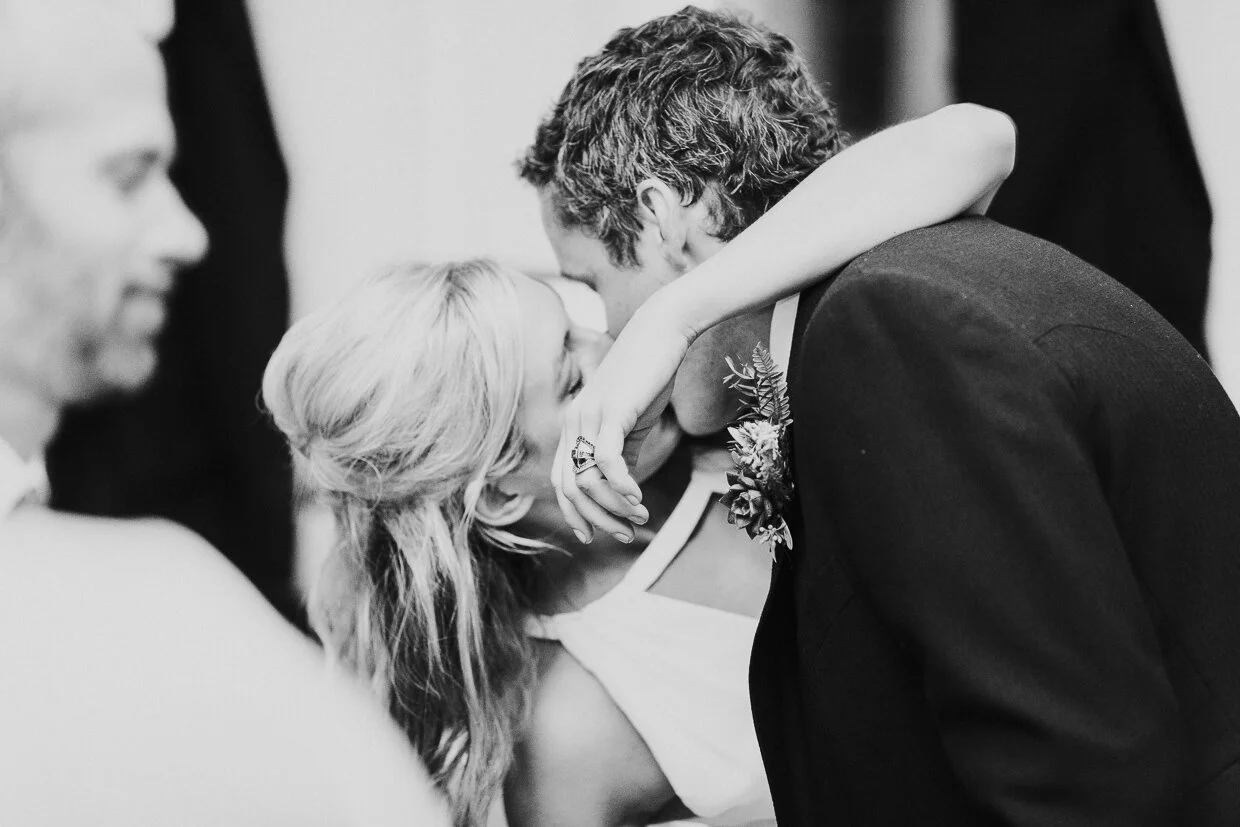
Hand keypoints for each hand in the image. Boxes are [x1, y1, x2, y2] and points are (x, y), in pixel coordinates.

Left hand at [552, 300, 694, 541]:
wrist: (662, 335)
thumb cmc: (648, 377)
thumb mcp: (631, 423)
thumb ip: (623, 455)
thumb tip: (624, 491)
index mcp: (573, 427)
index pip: (561, 482)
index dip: (575, 514)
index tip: (597, 535)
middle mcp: (573, 424)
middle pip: (569, 488)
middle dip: (595, 520)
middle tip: (624, 534)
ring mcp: (588, 417)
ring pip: (586, 480)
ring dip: (613, 508)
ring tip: (639, 518)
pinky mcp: (610, 412)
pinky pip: (606, 461)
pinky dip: (621, 487)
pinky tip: (638, 498)